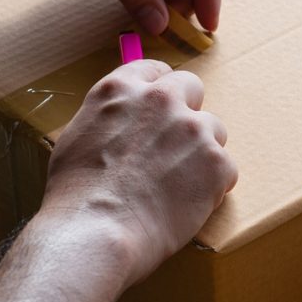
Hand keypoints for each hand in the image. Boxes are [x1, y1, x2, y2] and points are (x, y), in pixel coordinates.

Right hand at [39, 60, 236, 287]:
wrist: (96, 231)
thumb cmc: (76, 195)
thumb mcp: (78, 137)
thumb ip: (111, 118)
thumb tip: (126, 121)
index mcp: (122, 89)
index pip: (155, 71)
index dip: (159, 90)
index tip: (161, 108)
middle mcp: (162, 101)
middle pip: (192, 88)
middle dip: (186, 113)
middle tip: (173, 147)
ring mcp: (194, 129)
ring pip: (213, 130)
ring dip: (200, 152)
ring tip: (174, 185)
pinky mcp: (217, 162)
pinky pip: (225, 169)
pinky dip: (212, 186)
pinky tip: (185, 204)